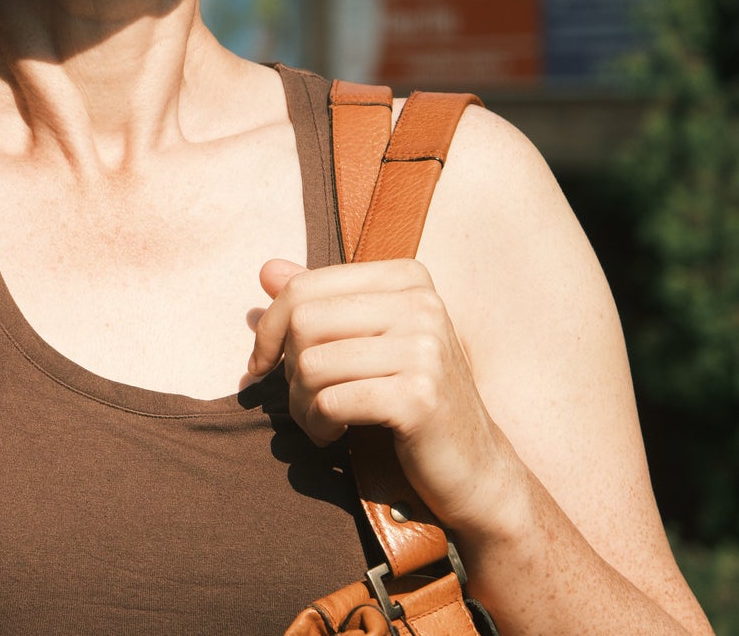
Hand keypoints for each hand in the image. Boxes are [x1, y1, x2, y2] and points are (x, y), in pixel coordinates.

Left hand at [245, 257, 531, 536]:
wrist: (475, 468)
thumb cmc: (410, 398)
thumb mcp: (367, 341)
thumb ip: (320, 303)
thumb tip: (266, 270)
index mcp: (407, 278)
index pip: (304, 287)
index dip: (269, 328)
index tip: (263, 363)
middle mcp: (422, 304)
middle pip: (303, 322)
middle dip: (286, 369)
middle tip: (304, 399)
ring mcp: (425, 349)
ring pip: (311, 364)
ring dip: (301, 403)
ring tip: (321, 420)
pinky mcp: (419, 397)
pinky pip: (331, 402)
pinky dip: (318, 424)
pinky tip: (334, 434)